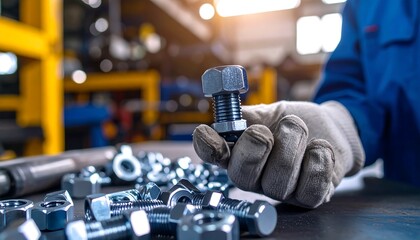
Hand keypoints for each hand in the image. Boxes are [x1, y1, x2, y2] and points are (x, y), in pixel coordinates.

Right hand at [193, 101, 364, 207]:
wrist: (329, 129)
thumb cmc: (294, 122)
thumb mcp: (269, 113)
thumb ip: (249, 115)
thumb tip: (228, 112)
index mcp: (238, 154)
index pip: (213, 156)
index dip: (207, 147)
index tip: (206, 132)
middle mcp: (255, 177)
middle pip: (242, 176)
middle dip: (254, 148)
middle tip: (264, 130)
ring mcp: (281, 191)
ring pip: (279, 180)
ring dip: (293, 143)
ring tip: (299, 127)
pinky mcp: (309, 197)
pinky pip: (310, 186)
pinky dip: (318, 159)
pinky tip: (319, 147)